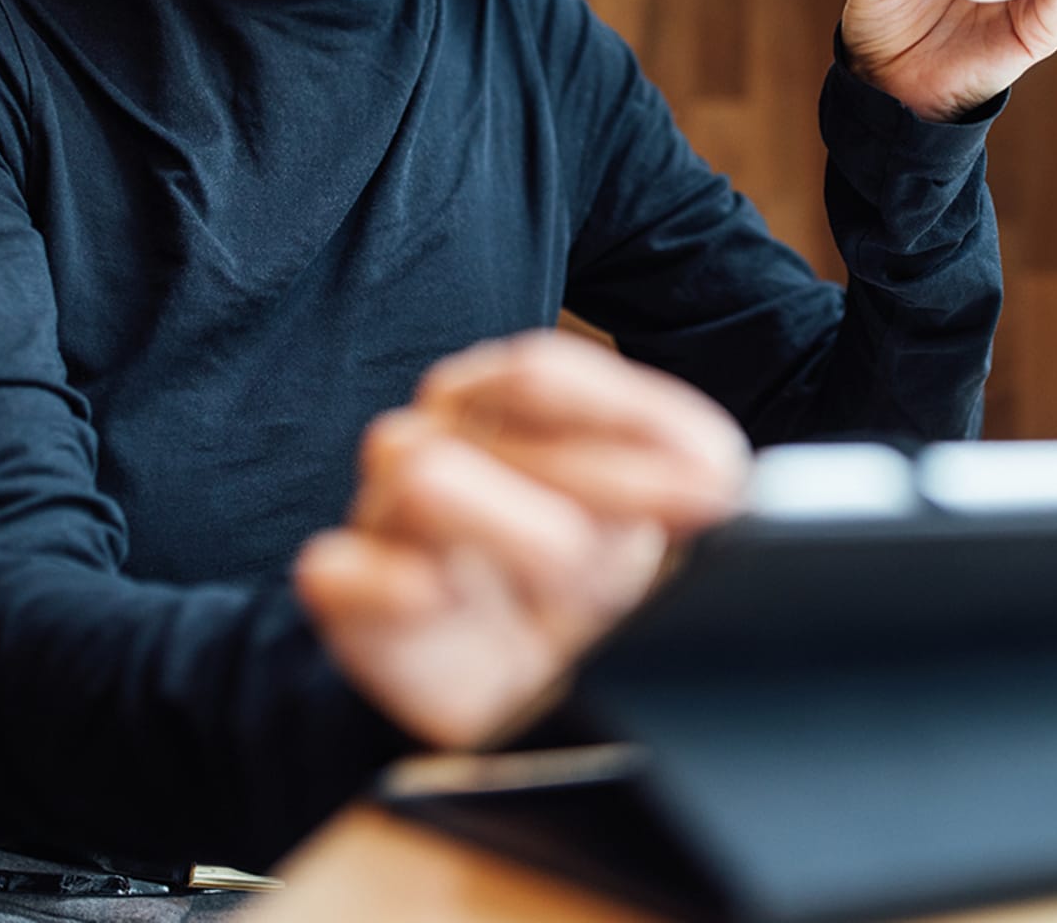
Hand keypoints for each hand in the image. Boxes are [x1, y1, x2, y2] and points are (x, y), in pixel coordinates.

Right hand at [294, 331, 749, 749]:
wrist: (530, 682)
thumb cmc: (594, 572)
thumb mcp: (663, 509)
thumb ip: (692, 467)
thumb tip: (719, 474)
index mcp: (496, 395)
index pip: (540, 373)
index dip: (629, 420)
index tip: (712, 483)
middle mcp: (433, 434)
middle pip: (498, 422)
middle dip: (603, 483)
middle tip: (663, 542)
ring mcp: (383, 513)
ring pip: (422, 476)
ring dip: (518, 531)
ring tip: (573, 583)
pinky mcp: (351, 602)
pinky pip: (337, 570)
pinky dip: (393, 583)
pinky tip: (446, 597)